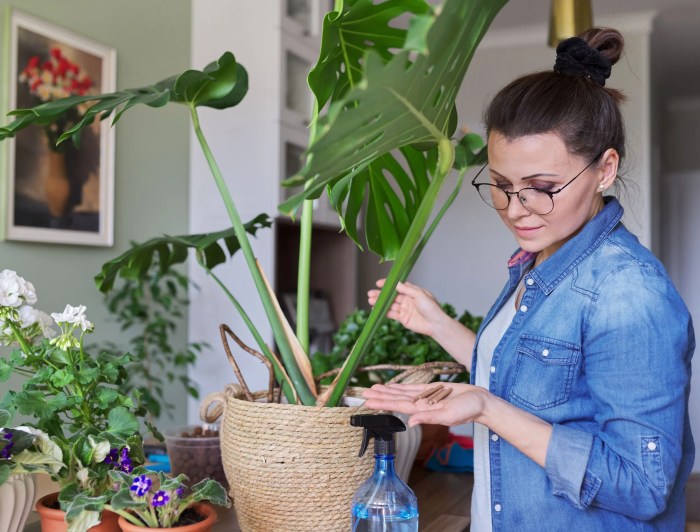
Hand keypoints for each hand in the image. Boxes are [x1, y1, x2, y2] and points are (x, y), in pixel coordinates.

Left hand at [362, 382, 488, 426]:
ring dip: (388, 391)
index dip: (383, 403)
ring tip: (373, 388)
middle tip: (364, 393)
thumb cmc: (469, 410)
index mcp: (424, 411)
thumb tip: (412, 422)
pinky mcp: (433, 390)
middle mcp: (422, 405)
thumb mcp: (450, 415)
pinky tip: (392, 386)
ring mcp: (426, 398)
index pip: (398, 406)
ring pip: (402, 393)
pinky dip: (401, 387)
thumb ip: (430, 418)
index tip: (369, 401)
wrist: (481, 402)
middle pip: (396, 399)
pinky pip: (413, 388)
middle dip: (380, 397)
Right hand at [367, 279, 445, 336]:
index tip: (378, 283)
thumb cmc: (431, 307)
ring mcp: (405, 309)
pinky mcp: (403, 318)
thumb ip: (406, 289)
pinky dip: (383, 311)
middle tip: (370, 293)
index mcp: (412, 291)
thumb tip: (395, 283)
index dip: (388, 284)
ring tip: (369, 300)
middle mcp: (407, 299)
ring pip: (389, 304)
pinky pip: (391, 314)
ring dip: (380, 303)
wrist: (436, 324)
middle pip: (391, 295)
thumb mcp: (419, 294)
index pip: (397, 286)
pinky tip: (375, 309)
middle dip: (380, 294)